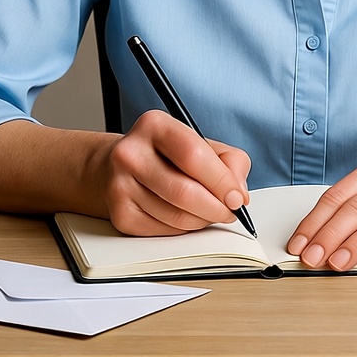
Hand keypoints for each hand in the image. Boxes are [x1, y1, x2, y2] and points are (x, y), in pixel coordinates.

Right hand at [97, 109, 251, 236]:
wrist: (117, 166)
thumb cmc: (167, 154)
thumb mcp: (201, 142)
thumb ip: (230, 161)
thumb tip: (238, 194)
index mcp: (154, 125)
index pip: (193, 155)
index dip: (221, 181)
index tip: (237, 197)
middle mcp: (131, 153)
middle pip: (184, 191)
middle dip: (215, 208)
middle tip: (229, 211)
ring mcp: (120, 185)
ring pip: (176, 216)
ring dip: (202, 220)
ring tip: (208, 211)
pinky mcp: (119, 214)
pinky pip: (163, 231)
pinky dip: (184, 229)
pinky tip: (186, 216)